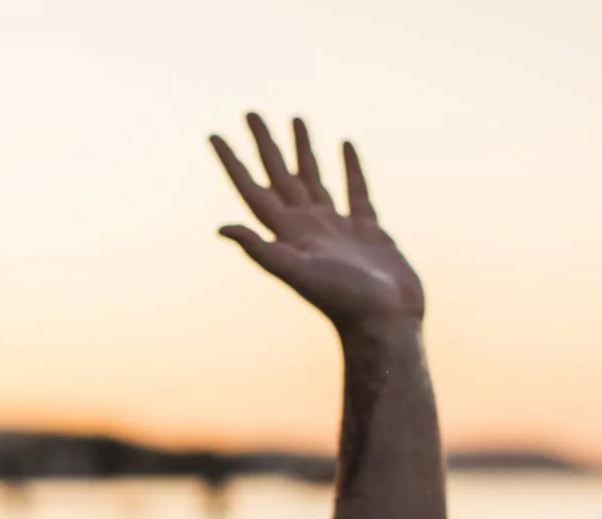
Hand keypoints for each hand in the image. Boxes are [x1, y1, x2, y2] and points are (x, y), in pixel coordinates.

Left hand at [211, 114, 424, 328]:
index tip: (215, 134)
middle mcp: (307, 227)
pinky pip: (356, 190)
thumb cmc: (344, 300)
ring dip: (302, 150)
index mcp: (287, 233)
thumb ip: (262, 250)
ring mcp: (336, 228)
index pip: (253, 189)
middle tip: (251, 112)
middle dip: (264, 144)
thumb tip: (220, 227)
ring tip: (295, 119)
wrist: (386, 323)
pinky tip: (344, 145)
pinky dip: (350, 167)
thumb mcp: (298, 272)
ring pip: (313, 179)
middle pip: (280, 176)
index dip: (233, 162)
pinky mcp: (367, 231)